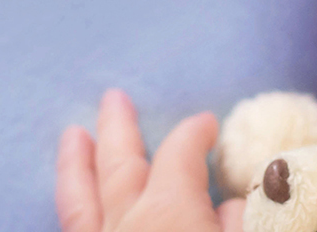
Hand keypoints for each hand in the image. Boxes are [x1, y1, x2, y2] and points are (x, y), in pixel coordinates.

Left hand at [56, 89, 243, 231]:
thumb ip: (244, 217)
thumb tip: (229, 203)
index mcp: (170, 211)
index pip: (180, 155)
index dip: (194, 133)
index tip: (207, 123)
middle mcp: (126, 226)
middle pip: (117, 166)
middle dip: (118, 128)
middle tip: (113, 98)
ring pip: (79, 203)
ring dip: (76, 166)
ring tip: (72, 135)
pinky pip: (74, 230)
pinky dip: (74, 209)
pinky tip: (78, 206)